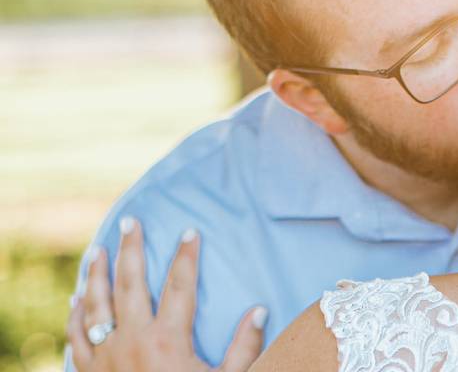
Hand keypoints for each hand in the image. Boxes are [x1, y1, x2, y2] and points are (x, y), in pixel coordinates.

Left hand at [66, 218, 266, 371]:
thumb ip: (244, 347)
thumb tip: (259, 310)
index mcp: (168, 341)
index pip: (180, 285)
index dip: (186, 255)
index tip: (190, 231)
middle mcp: (132, 342)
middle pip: (130, 284)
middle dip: (131, 250)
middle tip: (132, 222)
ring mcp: (105, 359)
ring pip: (95, 306)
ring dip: (96, 275)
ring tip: (98, 252)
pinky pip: (75, 338)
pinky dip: (75, 315)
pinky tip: (77, 299)